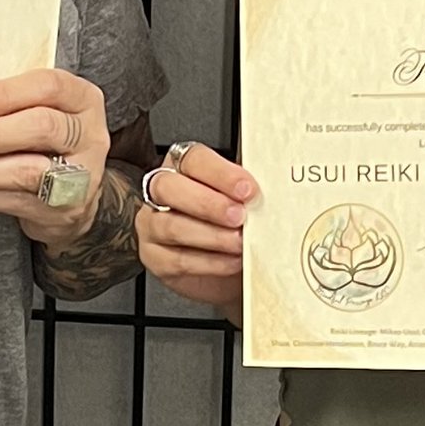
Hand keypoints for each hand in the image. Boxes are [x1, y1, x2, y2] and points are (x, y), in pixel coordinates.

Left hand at [0, 69, 109, 248]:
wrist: (74, 194)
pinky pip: (16, 201)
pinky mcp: (66, 209)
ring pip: (27, 170)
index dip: (5, 94)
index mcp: (84, 99)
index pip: (48, 86)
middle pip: (41, 127)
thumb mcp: (41, 111)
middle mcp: (91, 135)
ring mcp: (82, 176)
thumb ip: (10, 104)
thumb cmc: (46, 142)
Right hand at [134, 143, 257, 313]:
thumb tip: (272, 185)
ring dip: (212, 236)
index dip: (221, 174)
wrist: (232, 266)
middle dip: (208, 203)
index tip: (248, 190)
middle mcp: (161, 192)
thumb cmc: (235, 223)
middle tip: (239, 216)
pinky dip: (210, 262)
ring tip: (239, 242)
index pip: (193, 159)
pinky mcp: (155, 258)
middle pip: (169, 188)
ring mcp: (152, 225)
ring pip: (172, 226)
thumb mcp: (243, 199)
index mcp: (182, 166)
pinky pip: (178, 260)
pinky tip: (232, 260)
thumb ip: (248, 189)